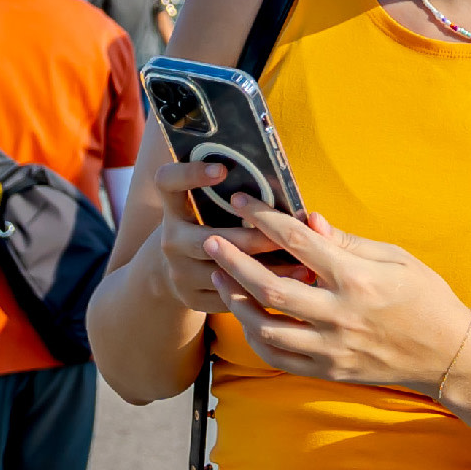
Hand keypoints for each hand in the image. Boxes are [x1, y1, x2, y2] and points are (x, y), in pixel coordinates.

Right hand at [143, 161, 292, 314]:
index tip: (222, 169)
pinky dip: (262, 293)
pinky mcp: (192, 299)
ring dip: (267, 270)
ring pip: (225, 274)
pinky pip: (230, 298)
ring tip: (303, 266)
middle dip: (249, 238)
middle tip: (285, 235)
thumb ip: (238, 198)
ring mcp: (179, 274)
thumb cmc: (207, 228)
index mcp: (174, 209)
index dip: (190, 174)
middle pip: (207, 240)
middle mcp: (171, 241)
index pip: (168, 182)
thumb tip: (292, 198)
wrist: (175, 272)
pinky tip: (291, 286)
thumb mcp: (209, 210)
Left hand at [207, 197, 470, 394]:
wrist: (446, 354)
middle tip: (210, 241)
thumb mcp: (394, 258)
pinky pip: (278, 357)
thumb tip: (305, 219)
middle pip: (269, 288)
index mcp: (357, 279)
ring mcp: (332, 348)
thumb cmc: (424, 296)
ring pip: (266, 328)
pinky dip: (256, 336)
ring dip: (237, 301)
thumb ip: (345, 241)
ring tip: (222, 278)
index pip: (297, 241)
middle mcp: (340, 315)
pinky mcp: (328, 370)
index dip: (264, 218)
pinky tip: (247, 316)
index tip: (242, 203)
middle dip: (233, 262)